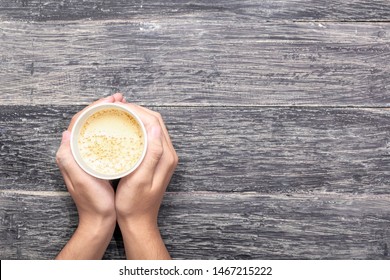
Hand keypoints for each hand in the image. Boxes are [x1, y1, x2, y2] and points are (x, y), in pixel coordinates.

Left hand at [55, 93, 124, 258]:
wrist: (100, 220)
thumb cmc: (92, 203)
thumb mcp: (80, 182)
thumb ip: (68, 160)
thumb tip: (65, 133)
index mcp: (70, 154)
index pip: (78, 121)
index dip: (94, 107)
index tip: (111, 100)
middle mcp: (78, 152)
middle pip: (89, 121)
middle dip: (104, 107)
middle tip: (121, 99)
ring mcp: (90, 156)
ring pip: (98, 128)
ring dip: (110, 116)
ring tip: (125, 108)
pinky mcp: (99, 160)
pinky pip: (105, 138)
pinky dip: (115, 128)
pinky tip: (126, 126)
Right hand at [115, 103, 178, 258]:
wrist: (138, 221)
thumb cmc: (134, 204)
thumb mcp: (140, 180)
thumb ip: (152, 154)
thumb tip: (155, 127)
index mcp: (166, 157)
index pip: (154, 122)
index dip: (137, 111)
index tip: (119, 107)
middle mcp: (168, 154)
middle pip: (155, 122)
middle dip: (137, 110)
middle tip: (117, 107)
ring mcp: (164, 157)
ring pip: (152, 128)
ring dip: (137, 118)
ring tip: (119, 114)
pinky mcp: (157, 161)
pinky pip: (149, 137)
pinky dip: (138, 128)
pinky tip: (124, 129)